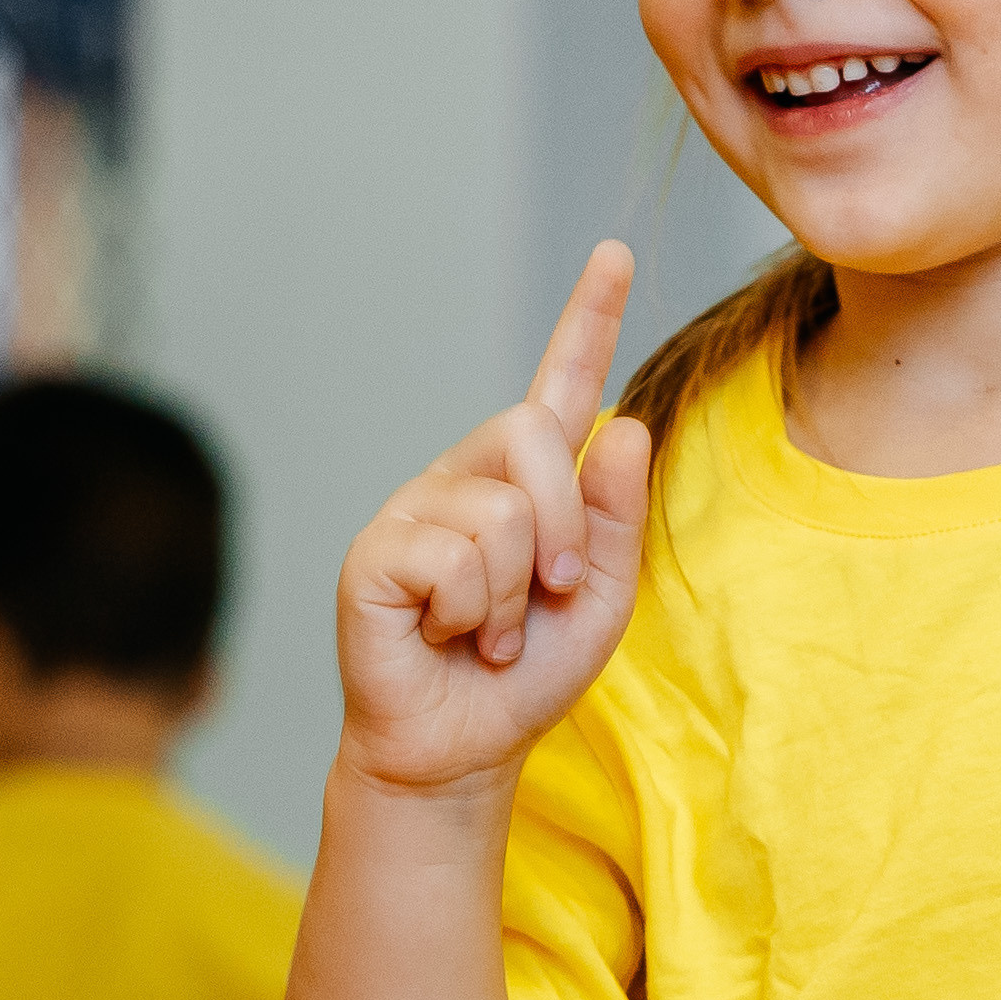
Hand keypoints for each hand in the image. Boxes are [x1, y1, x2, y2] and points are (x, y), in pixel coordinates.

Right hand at [336, 244, 649, 792]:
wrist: (463, 746)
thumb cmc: (529, 671)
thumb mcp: (601, 595)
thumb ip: (615, 515)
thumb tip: (624, 425)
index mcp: (529, 481)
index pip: (561, 384)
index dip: (586, 318)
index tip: (613, 253)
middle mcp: (468, 477)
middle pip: (532, 435)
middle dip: (563, 529)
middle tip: (548, 597)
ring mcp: (416, 508)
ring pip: (500, 512)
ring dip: (515, 595)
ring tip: (489, 632)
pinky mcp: (376, 551)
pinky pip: (452, 558)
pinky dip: (471, 614)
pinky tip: (447, 634)